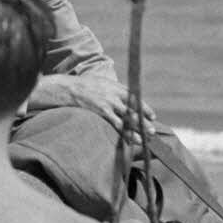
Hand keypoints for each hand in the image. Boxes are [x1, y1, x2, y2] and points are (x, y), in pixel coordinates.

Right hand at [30, 74, 155, 143]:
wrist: (69, 88)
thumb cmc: (84, 86)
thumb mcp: (102, 83)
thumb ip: (113, 90)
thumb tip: (121, 98)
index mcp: (117, 87)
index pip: (136, 99)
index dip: (145, 108)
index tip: (152, 116)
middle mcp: (116, 95)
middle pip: (135, 110)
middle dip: (144, 122)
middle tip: (152, 131)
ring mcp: (110, 104)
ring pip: (129, 119)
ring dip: (138, 129)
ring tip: (145, 138)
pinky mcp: (102, 112)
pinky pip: (117, 125)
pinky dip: (126, 133)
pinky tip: (131, 140)